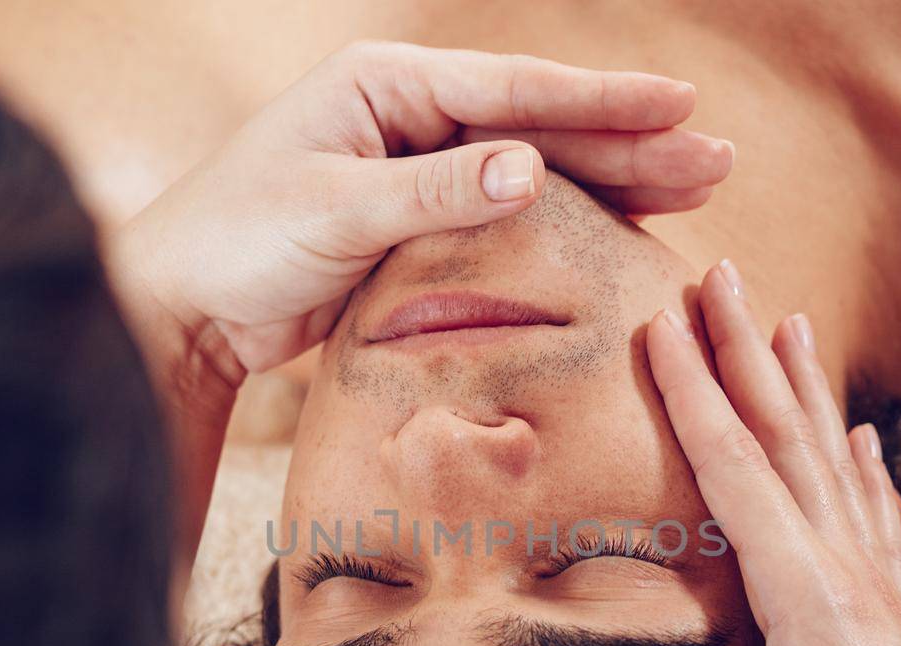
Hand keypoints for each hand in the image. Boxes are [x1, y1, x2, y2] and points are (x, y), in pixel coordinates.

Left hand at [111, 41, 731, 380]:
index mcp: (388, 87)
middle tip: (716, 157)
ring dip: (611, 181)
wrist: (183, 303)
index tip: (680, 103)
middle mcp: (411, 117)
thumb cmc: (236, 241)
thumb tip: (532, 169)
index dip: (601, 100)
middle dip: (629, 142)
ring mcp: (417, 168)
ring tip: (692, 188)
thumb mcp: (334, 211)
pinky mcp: (417, 222)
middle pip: (540, 126)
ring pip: (533, 169)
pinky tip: (617, 230)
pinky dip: (563, 222)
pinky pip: (506, 216)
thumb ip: (435, 195)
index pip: (515, 91)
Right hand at [506, 262, 900, 645]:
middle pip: (789, 439)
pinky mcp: (895, 624)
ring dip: (806, 391)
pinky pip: (875, 520)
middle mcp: (846, 573)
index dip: (693, 390)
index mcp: (805, 591)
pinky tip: (865, 444)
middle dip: (748, 354)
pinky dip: (862, 469)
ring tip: (794, 324)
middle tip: (726, 275)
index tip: (661, 318)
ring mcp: (878, 594)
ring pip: (836, 466)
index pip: (736, 466)